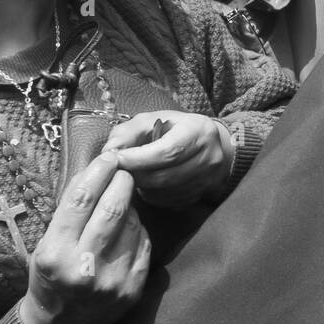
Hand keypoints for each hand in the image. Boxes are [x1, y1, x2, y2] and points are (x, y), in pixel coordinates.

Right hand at [19, 151, 150, 323]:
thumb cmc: (49, 279)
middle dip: (122, 182)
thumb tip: (95, 172)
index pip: (81, 202)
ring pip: (133, 225)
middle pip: (112, 210)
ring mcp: (113, 281)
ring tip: (124, 197)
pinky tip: (131, 224)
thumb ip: (69, 213)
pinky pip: (143, 245)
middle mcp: (85, 269)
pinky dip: (139, 229)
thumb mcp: (45, 246)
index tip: (108, 157)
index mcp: (56, 255)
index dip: (97, 173)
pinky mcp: (133, 289)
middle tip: (124, 169)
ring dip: (131, 205)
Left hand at [103, 111, 233, 208]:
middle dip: (136, 175)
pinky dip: (152, 196)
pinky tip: (147, 184)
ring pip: (165, 192)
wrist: (213, 146)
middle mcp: (209, 157)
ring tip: (132, 175)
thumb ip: (129, 132)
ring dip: (142, 187)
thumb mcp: (154, 120)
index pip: (167, 151)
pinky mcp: (201, 195)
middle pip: (165, 176)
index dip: (139, 158)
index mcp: (198, 131)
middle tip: (117, 172)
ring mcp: (207, 180)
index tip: (116, 160)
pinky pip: (169, 202)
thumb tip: (109, 151)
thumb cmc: (177, 130)